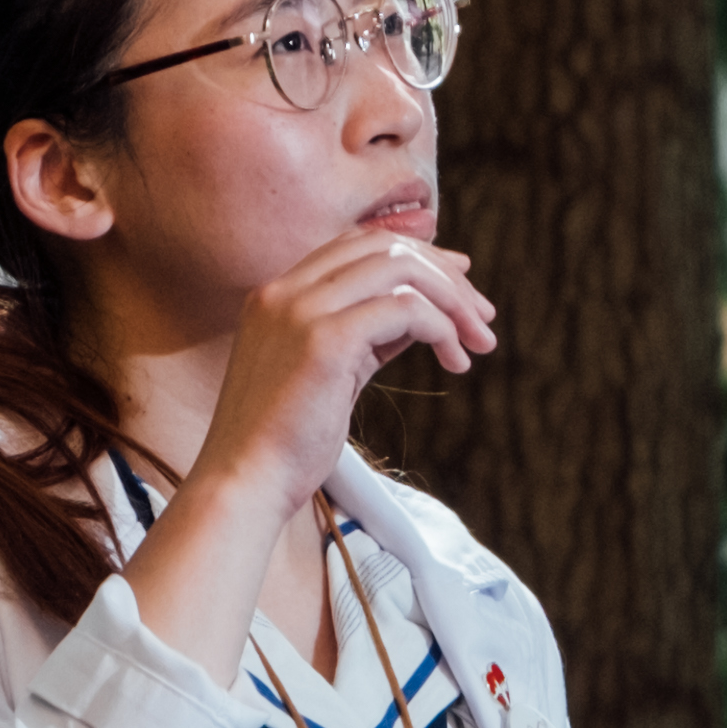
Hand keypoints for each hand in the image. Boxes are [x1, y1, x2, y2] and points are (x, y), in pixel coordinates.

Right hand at [180, 222, 496, 520]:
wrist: (244, 482)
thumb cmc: (283, 443)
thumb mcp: (327, 373)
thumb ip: (363, 337)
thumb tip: (418, 315)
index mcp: (276, 295)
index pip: (358, 245)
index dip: (416, 254)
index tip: (459, 279)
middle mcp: (284, 291)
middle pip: (384, 247)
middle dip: (444, 275)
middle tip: (482, 316)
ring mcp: (300, 311)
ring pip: (400, 270)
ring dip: (452, 301)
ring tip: (477, 342)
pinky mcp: (324, 340)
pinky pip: (405, 309)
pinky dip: (440, 327)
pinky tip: (453, 359)